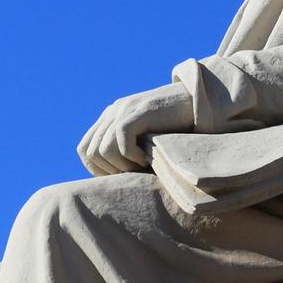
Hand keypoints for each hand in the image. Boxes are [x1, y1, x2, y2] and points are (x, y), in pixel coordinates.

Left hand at [76, 82, 194, 176]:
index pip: (85, 149)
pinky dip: (132, 156)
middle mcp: (112, 112)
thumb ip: (127, 149)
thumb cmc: (175, 128)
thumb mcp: (144, 139)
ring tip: (142, 166)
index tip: (121, 176)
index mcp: (109, 118)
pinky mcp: (137, 112)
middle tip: (134, 174)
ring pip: (104, 149)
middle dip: (111, 171)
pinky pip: (122, 141)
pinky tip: (147, 158)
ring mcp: (123, 110)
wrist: (197, 102)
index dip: (98, 169)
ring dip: (122, 166)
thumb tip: (112, 180)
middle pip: (91, 152)